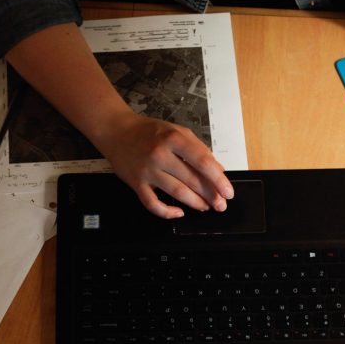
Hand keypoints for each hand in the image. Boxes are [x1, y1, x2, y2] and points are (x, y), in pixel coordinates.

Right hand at [93, 109, 234, 218]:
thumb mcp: (177, 131)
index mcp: (174, 138)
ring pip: (176, 192)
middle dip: (210, 195)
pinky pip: (152, 203)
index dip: (218, 179)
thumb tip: (217, 170)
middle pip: (191, 179)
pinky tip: (179, 212)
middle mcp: (160, 154)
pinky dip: (166, 212)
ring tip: (206, 207)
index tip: (228, 191)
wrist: (116, 131)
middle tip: (220, 204)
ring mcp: (147, 170)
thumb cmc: (149, 131)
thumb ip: (198, 148)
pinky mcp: (136, 183)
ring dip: (195, 203)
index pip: (202, 161)